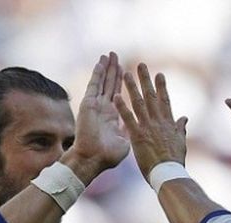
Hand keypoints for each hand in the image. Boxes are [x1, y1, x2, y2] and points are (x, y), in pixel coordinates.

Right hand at [65, 52, 131, 184]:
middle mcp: (103, 109)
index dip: (122, 83)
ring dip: (106, 68)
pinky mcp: (88, 104)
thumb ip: (131, 129)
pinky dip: (97, 74)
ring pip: (102, 82)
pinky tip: (101, 63)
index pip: (118, 95)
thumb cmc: (108, 155)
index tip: (127, 71)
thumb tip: (142, 125)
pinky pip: (94, 85)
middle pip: (110, 85)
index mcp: (112, 117)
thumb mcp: (125, 141)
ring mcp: (95, 105)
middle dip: (113, 71)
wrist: (93, 159)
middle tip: (116, 56)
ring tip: (109, 55)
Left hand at [114, 64, 187, 179]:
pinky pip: (128, 119)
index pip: (165, 100)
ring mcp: (148, 127)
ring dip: (131, 88)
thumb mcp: (180, 142)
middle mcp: (158, 121)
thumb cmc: (174, 161)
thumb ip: (180, 128)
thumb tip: (184, 118)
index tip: (159, 74)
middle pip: (151, 96)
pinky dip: (122, 107)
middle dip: (145, 80)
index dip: (161, 86)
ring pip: (139, 103)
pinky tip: (116, 96)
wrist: (168, 173)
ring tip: (125, 74)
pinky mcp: (138, 136)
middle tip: (140, 65)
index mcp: (169, 123)